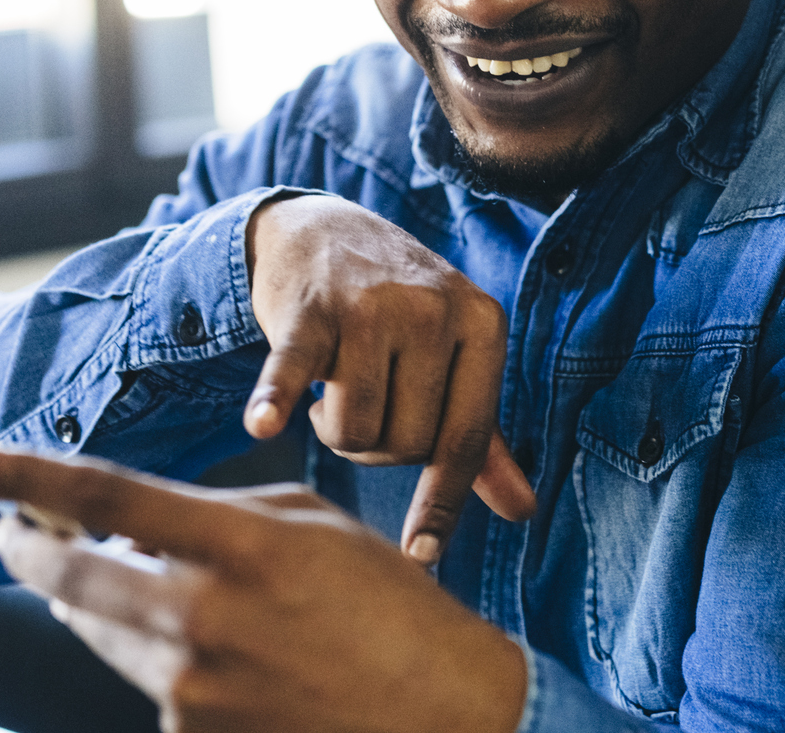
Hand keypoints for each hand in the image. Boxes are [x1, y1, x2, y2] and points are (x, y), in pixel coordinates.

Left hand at [0, 449, 528, 732]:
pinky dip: (158, 659)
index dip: (23, 477)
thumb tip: (121, 525)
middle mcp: (203, 618)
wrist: (439, 715)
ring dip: (92, 604)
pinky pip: (146, 684)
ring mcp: (193, 689)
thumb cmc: (383, 605)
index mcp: (240, 545)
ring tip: (128, 581)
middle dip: (30, 552)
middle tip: (13, 533)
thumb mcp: (309, 527)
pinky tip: (219, 654)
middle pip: (71, 578)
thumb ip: (214, 517)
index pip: (105, 495)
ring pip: (99, 633)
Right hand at [242, 194, 534, 562]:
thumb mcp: (454, 358)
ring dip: (334, 430)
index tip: (420, 554)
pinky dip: (276, 401)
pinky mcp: (311, 307)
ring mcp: (373, 305)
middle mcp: (435, 309)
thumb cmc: (399, 313)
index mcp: (483, 324)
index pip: (465, 439)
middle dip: (377, 449)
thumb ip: (481, 437)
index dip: (440, 501)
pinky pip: (295, 372)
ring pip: (353, 429)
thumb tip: (523, 510)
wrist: (323, 230)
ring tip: (335, 390)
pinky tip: (261, 424)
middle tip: (364, 408)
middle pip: (404, 444)